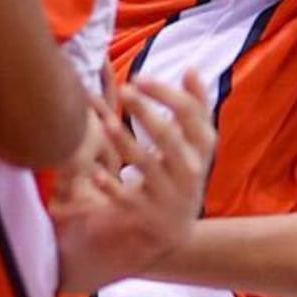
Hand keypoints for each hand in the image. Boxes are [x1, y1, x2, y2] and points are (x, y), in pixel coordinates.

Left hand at [51, 74, 215, 285]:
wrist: (176, 228)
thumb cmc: (182, 171)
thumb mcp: (196, 143)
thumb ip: (195, 107)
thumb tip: (191, 69)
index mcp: (202, 149)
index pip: (191, 116)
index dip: (167, 94)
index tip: (140, 77)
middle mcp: (189, 171)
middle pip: (168, 138)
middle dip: (146, 113)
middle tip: (124, 90)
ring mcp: (168, 194)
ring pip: (146, 166)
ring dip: (126, 143)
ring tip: (105, 123)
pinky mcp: (146, 213)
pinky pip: (127, 199)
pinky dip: (111, 187)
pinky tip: (95, 172)